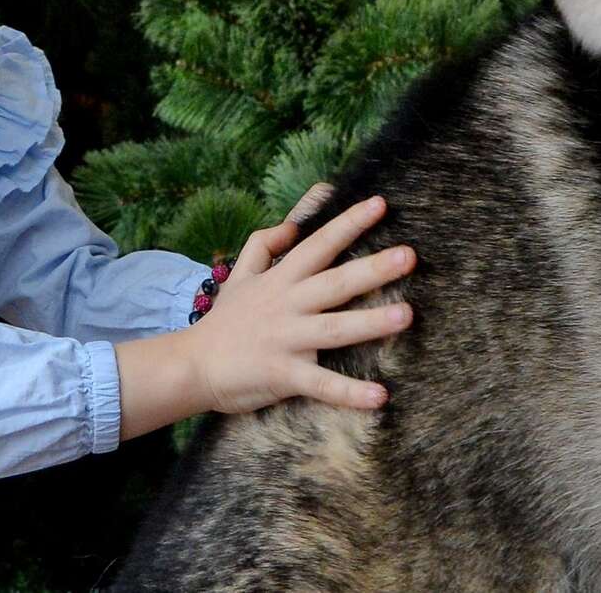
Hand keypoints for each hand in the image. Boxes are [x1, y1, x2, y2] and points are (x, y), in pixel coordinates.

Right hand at [188, 184, 414, 413]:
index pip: (319, 245)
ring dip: (371, 322)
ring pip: (334, 328)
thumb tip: (291, 222)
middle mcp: (287, 305)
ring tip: (407, 315)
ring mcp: (286, 339)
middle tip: (410, 255)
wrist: (191, 366)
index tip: (380, 204)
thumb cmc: (224, 321)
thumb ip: (264, 244)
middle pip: (335, 282)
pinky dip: (349, 393)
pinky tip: (380, 396)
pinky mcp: (283, 374)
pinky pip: (321, 384)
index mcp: (281, 280)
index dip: (348, 223)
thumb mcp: (239, 274)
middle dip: (372, 268)